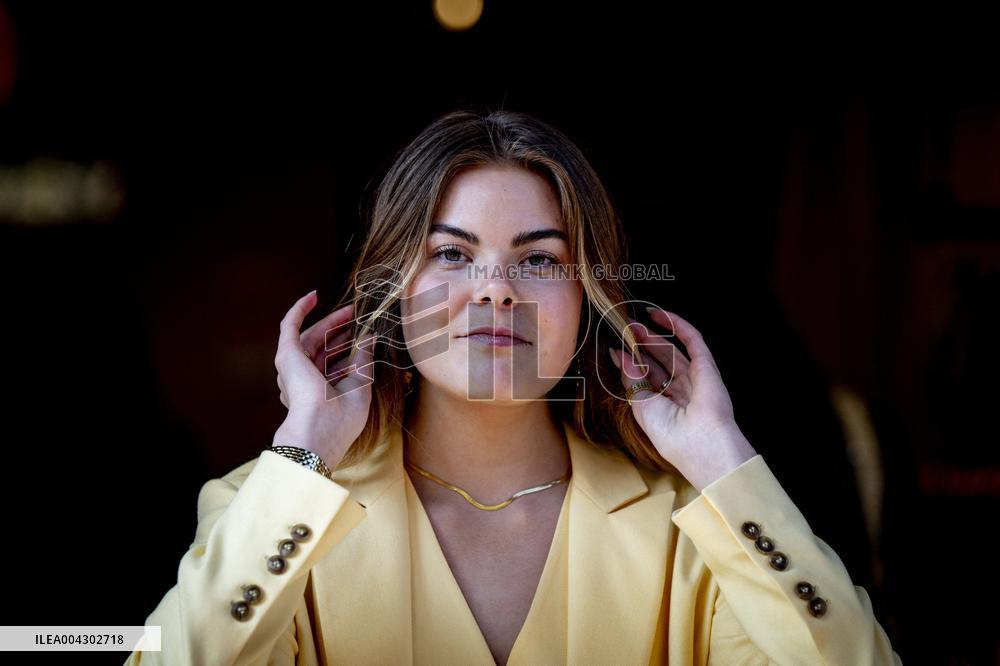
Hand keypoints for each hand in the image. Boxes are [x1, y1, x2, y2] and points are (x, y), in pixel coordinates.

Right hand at [272, 290, 374, 468]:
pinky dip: (299, 310)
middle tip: (356, 316)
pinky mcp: (287, 355)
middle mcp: (303, 380)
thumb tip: (370, 337)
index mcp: (319, 391)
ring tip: (349, 311)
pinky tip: (312, 296)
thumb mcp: (360, 386)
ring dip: (330, 323)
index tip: (363, 332)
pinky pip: (290, 326)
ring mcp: (292, 368)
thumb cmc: (341, 419)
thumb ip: (363, 360)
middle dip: (340, 331)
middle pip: (322, 348)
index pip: (333, 362)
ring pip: (312, 337)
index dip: (347, 345)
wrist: (318, 430)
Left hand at [608, 307, 755, 491]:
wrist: (703, 443)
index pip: (646, 378)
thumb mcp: (642, 405)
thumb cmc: (672, 435)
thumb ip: (632, 378)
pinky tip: (658, 315)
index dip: (630, 363)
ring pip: (671, 350)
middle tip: (623, 331)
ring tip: (633, 324)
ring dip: (653, 335)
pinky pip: (692, 340)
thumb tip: (618, 355)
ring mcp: (695, 378)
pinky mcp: (707, 366)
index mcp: (665, 406)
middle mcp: (680, 391)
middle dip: (640, 346)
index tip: (614, 349)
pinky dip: (677, 325)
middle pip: (658, 362)